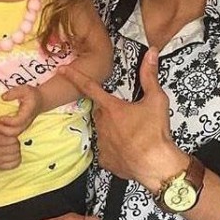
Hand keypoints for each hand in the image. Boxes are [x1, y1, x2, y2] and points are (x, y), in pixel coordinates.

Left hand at [0, 84, 43, 134]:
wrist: (40, 101)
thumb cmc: (31, 95)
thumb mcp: (24, 89)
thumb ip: (14, 92)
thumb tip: (3, 97)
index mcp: (28, 113)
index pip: (18, 121)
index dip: (8, 121)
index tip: (0, 117)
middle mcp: (26, 122)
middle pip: (14, 132)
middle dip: (0, 129)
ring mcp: (23, 126)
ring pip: (11, 135)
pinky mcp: (19, 128)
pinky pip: (10, 134)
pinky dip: (0, 131)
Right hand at [0, 120, 21, 169]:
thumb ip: (0, 125)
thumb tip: (3, 120)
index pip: (11, 140)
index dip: (14, 137)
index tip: (12, 136)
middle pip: (14, 148)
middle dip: (16, 143)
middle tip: (14, 141)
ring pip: (16, 156)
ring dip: (17, 151)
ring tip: (13, 147)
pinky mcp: (0, 166)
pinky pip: (15, 164)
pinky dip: (17, 159)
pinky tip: (13, 154)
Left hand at [59, 48, 184, 192]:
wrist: (157, 166)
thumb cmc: (156, 133)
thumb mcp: (156, 100)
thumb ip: (150, 75)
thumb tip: (151, 54)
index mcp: (112, 108)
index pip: (89, 87)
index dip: (74, 76)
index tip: (61, 70)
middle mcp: (102, 124)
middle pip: (101, 111)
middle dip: (111, 111)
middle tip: (129, 117)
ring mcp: (102, 143)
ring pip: (103, 130)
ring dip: (114, 129)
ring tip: (133, 134)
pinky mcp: (105, 159)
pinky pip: (107, 149)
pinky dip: (116, 148)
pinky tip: (129, 149)